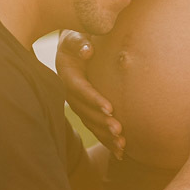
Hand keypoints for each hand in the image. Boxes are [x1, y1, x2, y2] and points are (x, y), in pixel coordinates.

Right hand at [56, 31, 124, 157]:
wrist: (73, 45)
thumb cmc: (78, 38)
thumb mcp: (74, 35)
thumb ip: (78, 41)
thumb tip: (88, 50)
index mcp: (67, 74)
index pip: (81, 89)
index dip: (94, 99)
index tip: (110, 108)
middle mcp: (69, 92)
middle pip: (86, 111)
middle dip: (102, 122)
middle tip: (119, 131)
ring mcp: (77, 104)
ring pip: (91, 123)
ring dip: (105, 136)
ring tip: (122, 145)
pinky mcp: (85, 111)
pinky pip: (95, 128)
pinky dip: (107, 141)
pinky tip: (121, 153)